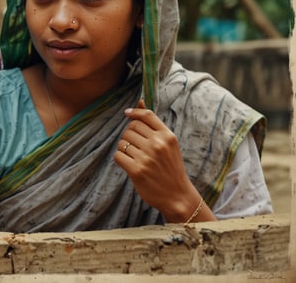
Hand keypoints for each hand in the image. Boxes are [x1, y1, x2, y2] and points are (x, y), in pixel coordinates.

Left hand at [113, 99, 214, 223]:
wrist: (177, 195)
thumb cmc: (171, 167)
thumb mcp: (168, 143)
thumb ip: (153, 124)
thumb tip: (139, 101)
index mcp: (167, 136)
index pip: (146, 115)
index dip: (134, 112)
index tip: (127, 114)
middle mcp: (158, 145)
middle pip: (130, 127)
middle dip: (129, 135)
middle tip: (136, 146)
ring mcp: (147, 158)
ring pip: (123, 141)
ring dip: (124, 148)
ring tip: (134, 157)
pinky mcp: (136, 170)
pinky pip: (118, 155)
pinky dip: (120, 158)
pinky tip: (129, 164)